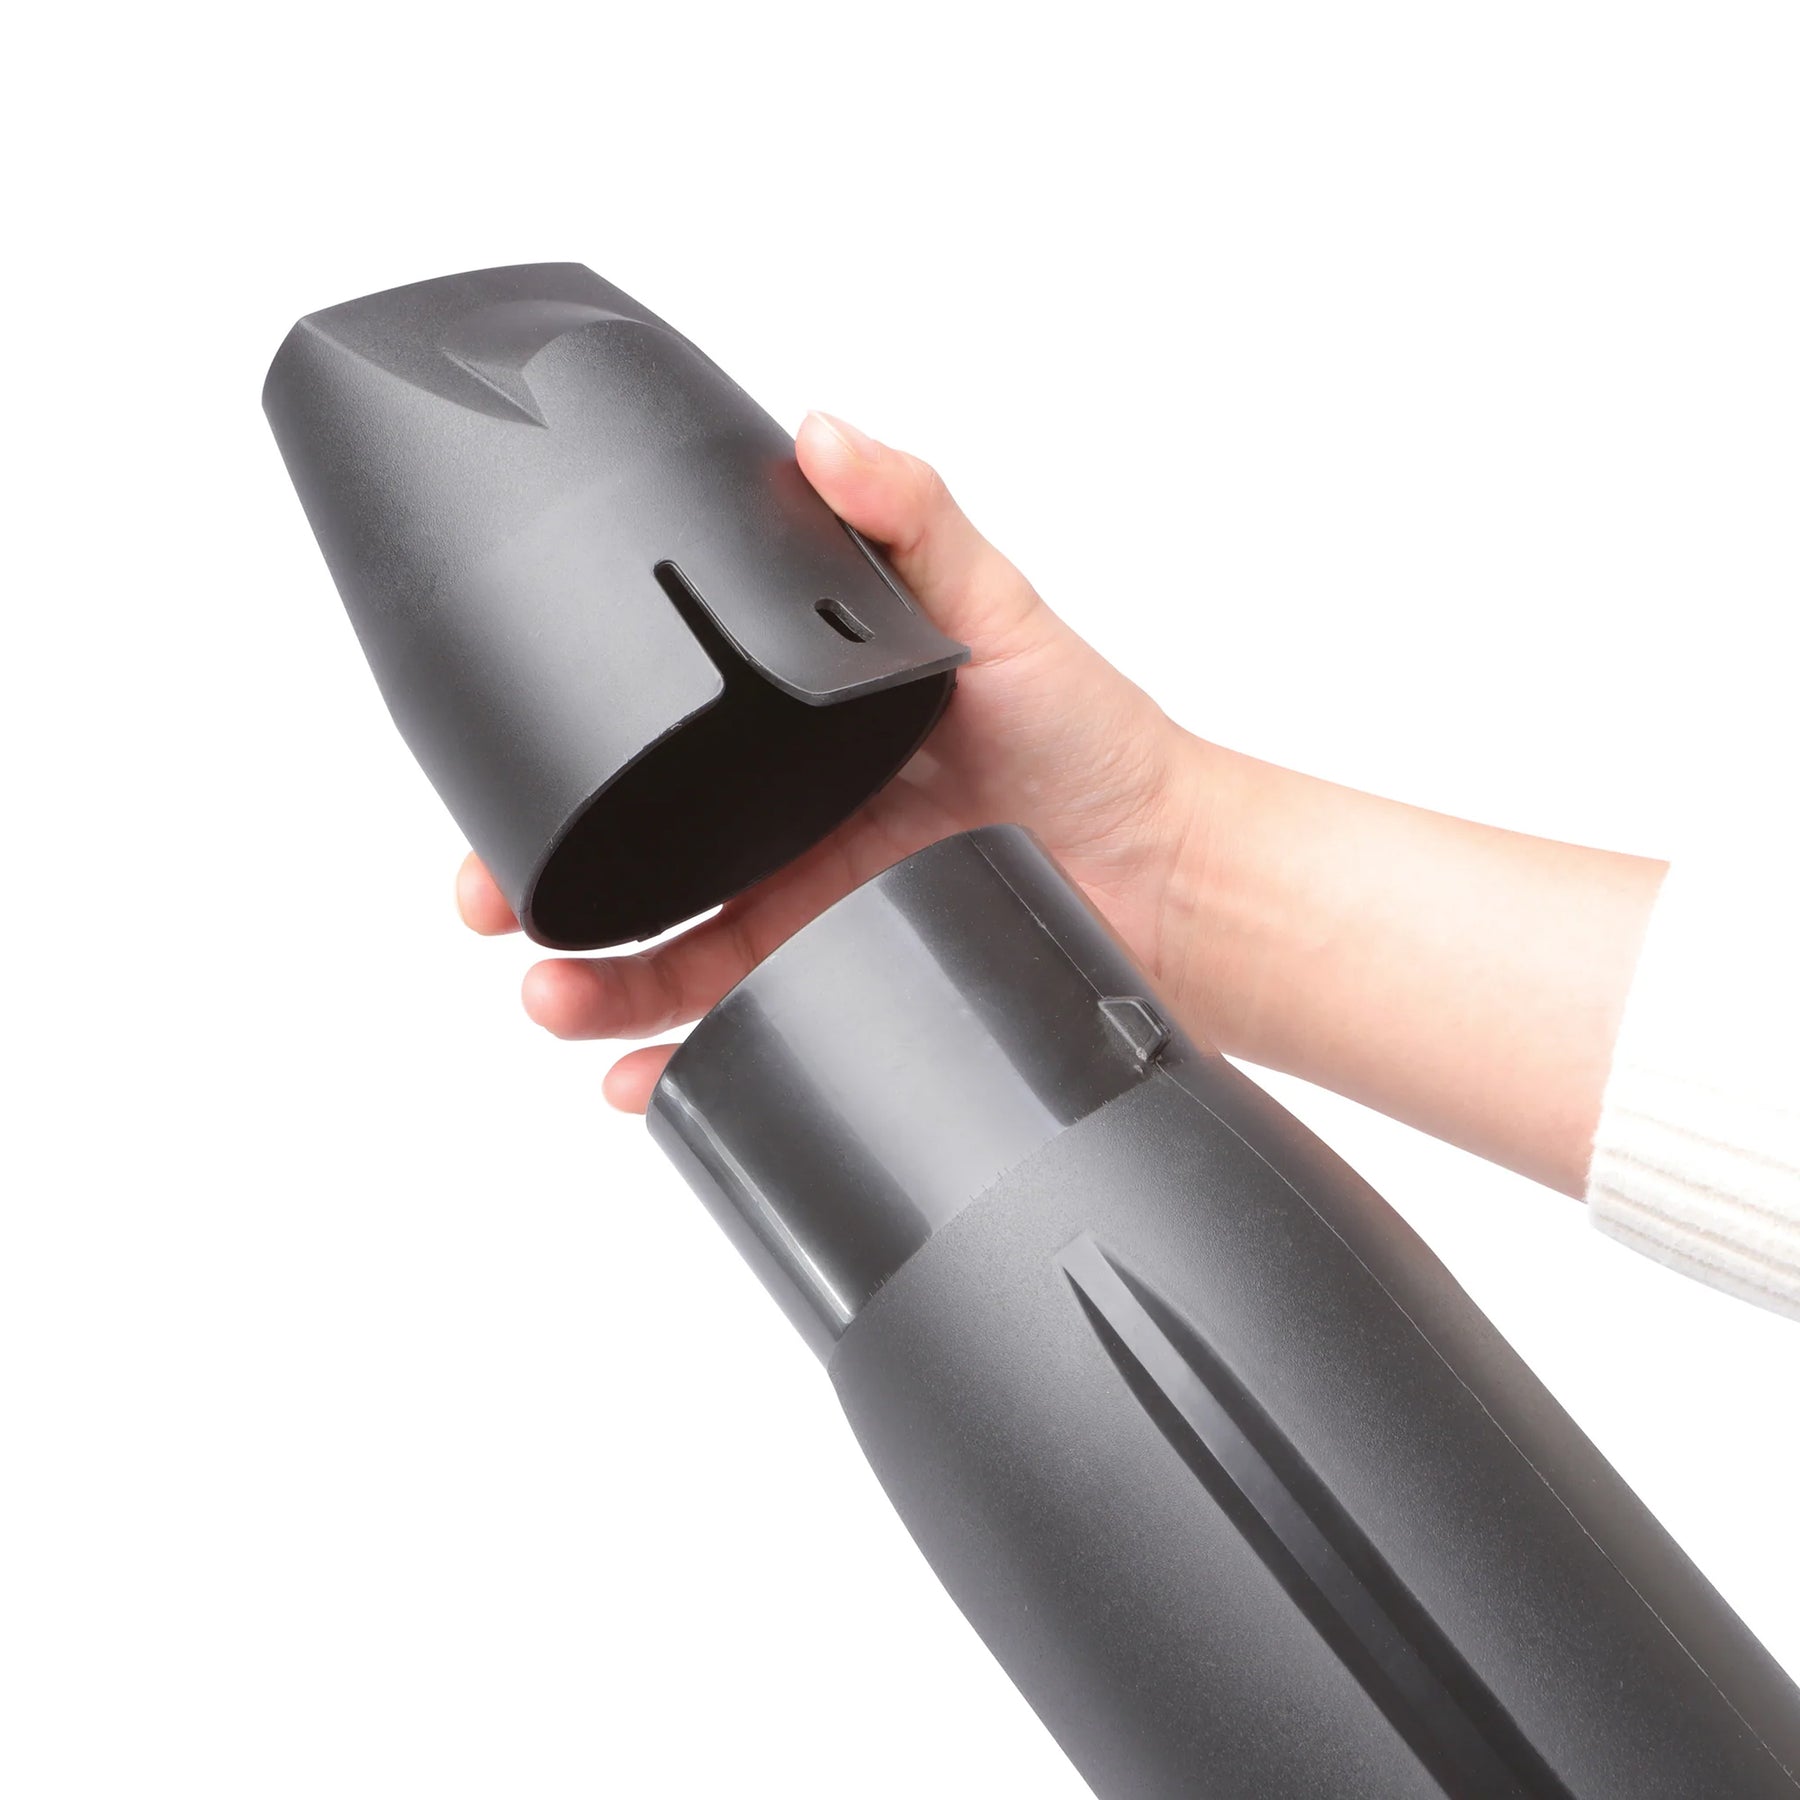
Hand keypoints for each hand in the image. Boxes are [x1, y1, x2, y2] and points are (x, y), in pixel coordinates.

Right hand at [456, 411, 1200, 1111]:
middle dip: (538, 890)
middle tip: (492, 902)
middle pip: (625, 866)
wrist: (1172, 875)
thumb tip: (823, 431)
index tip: (492, 774)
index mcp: (786, 737)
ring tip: (552, 1000)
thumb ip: (908, 518)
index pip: (643, 745)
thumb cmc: (1091, 739)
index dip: (558, 763)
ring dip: (588, 989)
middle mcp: (777, 830)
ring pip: (660, 965)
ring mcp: (806, 921)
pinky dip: (676, 1071)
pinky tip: (638, 1083)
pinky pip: (741, 1037)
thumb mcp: (991, 609)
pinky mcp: (845, 994)